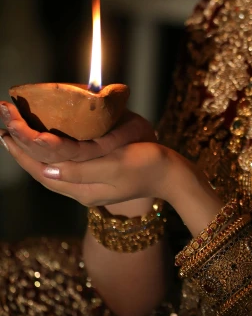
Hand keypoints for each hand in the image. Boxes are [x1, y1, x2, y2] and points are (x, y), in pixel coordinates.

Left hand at [0, 129, 175, 206]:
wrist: (170, 176)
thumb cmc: (146, 165)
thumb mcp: (115, 166)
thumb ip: (80, 170)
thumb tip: (46, 167)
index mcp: (82, 189)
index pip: (42, 171)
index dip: (23, 152)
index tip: (7, 132)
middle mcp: (80, 190)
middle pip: (41, 170)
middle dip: (21, 149)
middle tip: (4, 126)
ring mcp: (87, 186)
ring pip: (49, 169)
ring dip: (31, 151)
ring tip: (16, 134)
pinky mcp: (95, 178)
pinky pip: (62, 167)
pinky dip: (47, 154)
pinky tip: (45, 143)